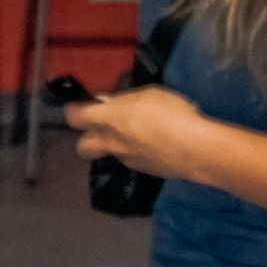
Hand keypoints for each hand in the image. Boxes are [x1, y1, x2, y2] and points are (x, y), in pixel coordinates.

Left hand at [69, 85, 206, 180]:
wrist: (193, 149)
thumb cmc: (171, 113)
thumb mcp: (149, 95)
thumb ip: (125, 100)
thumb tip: (108, 102)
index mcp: (109, 119)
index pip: (76, 117)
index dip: (74, 111)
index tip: (80, 107)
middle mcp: (111, 142)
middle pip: (82, 146)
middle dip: (86, 137)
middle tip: (101, 127)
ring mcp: (125, 159)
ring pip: (109, 153)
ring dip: (115, 144)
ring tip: (137, 134)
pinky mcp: (142, 171)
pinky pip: (130, 159)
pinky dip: (136, 152)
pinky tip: (155, 144)